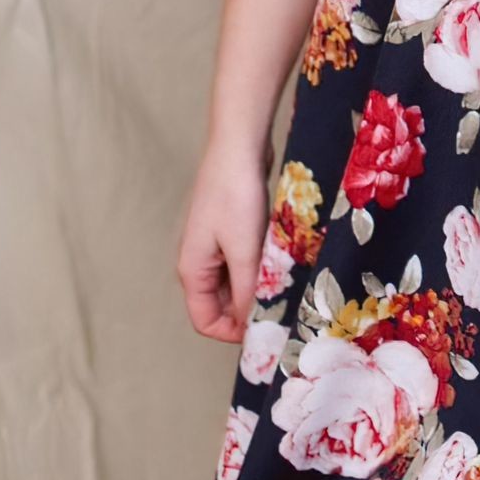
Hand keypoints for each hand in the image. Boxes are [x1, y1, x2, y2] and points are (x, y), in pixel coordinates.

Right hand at [177, 137, 271, 344]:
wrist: (238, 146)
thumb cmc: (235, 196)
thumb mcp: (243, 249)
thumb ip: (249, 290)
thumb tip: (253, 325)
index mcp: (193, 270)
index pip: (205, 320)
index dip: (232, 333)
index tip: (265, 332)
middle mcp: (199, 261)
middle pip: (221, 304)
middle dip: (248, 311)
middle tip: (283, 312)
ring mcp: (215, 245)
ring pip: (236, 282)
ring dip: (258, 288)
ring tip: (286, 288)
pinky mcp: (231, 230)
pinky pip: (244, 261)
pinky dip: (261, 268)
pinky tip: (283, 264)